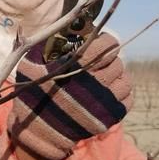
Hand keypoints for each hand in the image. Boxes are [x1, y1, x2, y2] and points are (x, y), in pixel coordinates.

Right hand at [8, 32, 132, 159]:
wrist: (38, 130)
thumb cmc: (33, 95)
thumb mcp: (31, 66)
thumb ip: (44, 46)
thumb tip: (57, 29)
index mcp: (79, 66)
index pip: (107, 45)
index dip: (106, 41)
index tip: (101, 41)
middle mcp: (96, 82)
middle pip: (117, 62)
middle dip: (110, 59)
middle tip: (101, 61)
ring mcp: (105, 101)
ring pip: (125, 80)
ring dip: (117, 76)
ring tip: (107, 77)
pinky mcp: (110, 116)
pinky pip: (128, 99)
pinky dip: (122, 94)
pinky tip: (111, 92)